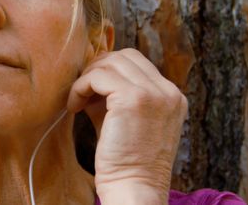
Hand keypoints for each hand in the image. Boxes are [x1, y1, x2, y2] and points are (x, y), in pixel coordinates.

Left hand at [67, 49, 187, 203]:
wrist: (134, 189)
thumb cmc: (126, 162)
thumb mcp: (127, 121)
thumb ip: (115, 96)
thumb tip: (90, 77)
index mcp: (172, 97)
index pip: (137, 63)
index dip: (109, 71)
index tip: (92, 91)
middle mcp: (168, 92)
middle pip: (125, 56)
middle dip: (98, 69)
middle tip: (82, 91)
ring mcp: (154, 93)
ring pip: (110, 63)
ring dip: (87, 78)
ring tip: (77, 102)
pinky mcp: (133, 98)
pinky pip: (98, 77)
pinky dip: (81, 87)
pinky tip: (75, 107)